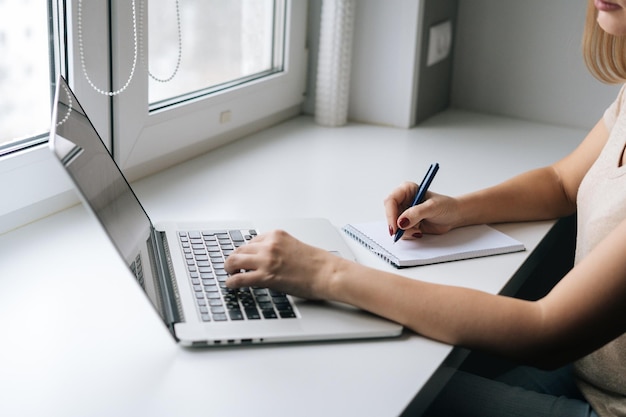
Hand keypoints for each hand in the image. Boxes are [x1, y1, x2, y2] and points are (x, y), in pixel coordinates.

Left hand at [224, 230, 340, 299]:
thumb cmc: (316, 263)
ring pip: (235, 261)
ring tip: (229, 274)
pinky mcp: (266, 276)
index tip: (242, 257)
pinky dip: (231, 281)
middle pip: (240, 249)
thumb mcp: (293, 247)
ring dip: (229, 268)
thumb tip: (265, 260)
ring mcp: (266, 259)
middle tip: (231, 266)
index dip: (245, 252)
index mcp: (276, 235)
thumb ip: (277, 250)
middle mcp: (269, 244)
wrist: (327, 273)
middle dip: (234, 258)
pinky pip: (240, 278)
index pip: (251, 241)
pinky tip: (230, 284)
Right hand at [384, 181, 460, 238]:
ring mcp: (404, 212)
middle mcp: (403, 200)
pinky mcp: (407, 223)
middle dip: (396, 225)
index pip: (391, 200)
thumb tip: (401, 222)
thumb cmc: (446, 206)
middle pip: (389, 213)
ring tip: (418, 230)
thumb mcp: (433, 207)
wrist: (455, 216)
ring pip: (394, 224)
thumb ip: (416, 213)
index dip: (390, 213)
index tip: (395, 226)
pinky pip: (400, 231)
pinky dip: (408, 234)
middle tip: (401, 233)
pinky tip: (419, 231)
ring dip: (404, 231)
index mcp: (407, 190)